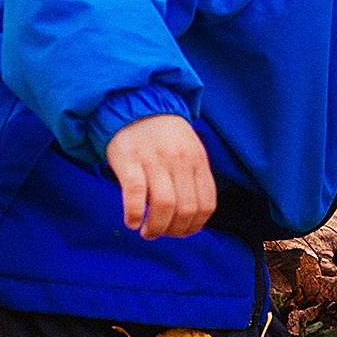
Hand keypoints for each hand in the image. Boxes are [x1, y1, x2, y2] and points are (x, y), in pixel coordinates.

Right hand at [105, 113, 216, 238]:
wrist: (136, 103)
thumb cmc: (163, 134)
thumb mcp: (189, 149)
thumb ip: (193, 177)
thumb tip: (191, 217)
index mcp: (198, 160)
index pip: (206, 204)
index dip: (195, 226)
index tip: (182, 232)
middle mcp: (179, 160)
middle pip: (186, 209)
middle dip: (175, 231)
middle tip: (162, 233)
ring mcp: (155, 159)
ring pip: (164, 205)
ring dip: (156, 227)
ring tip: (147, 232)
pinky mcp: (130, 160)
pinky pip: (136, 194)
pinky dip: (135, 214)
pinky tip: (132, 222)